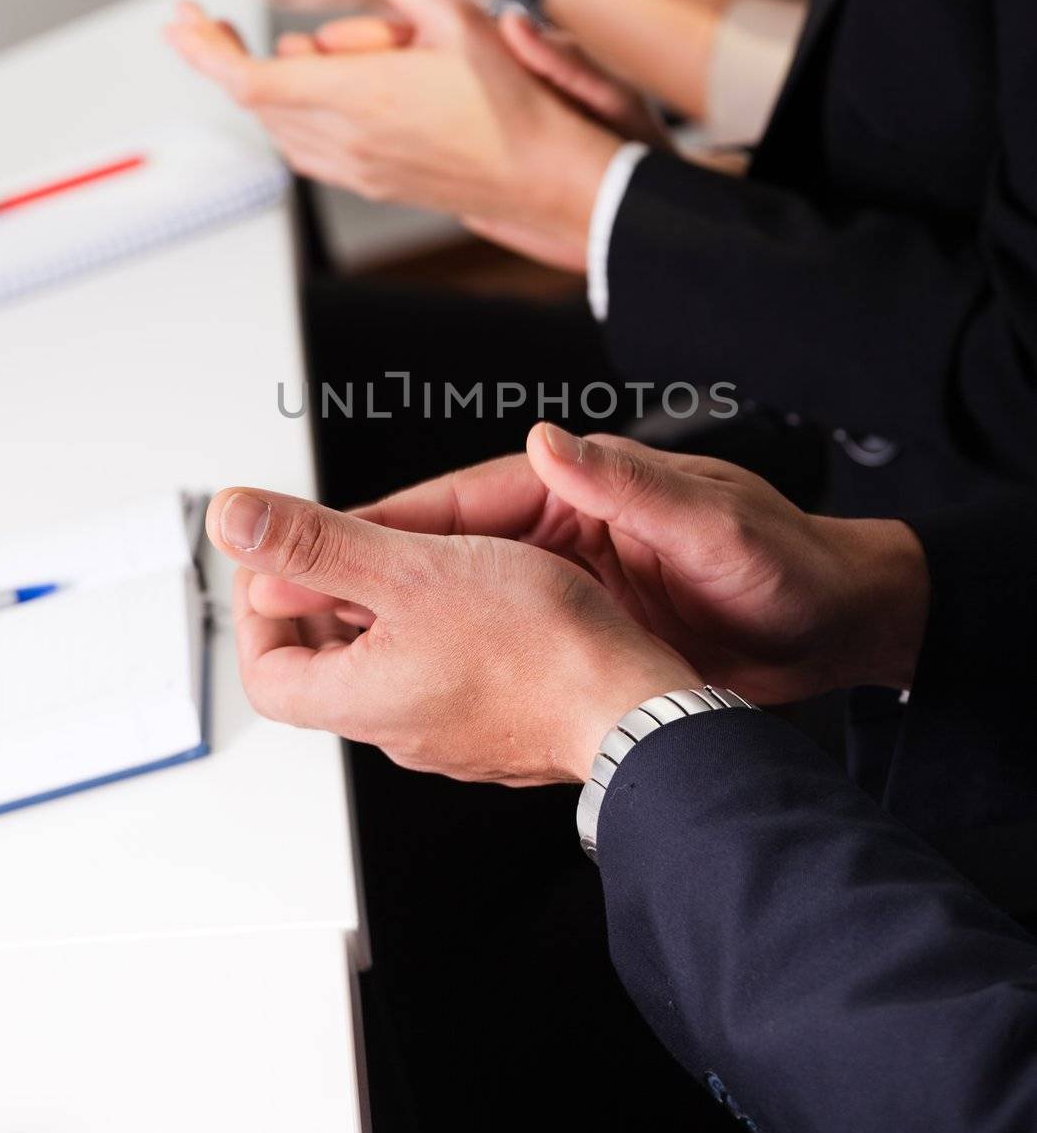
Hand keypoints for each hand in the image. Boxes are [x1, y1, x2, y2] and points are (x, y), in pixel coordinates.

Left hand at [165, 0, 625, 270]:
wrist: (542, 175)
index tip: (181, 18)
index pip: (247, 76)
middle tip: (206, 22)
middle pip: (254, 98)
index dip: (202, 49)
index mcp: (356, 95)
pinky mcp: (370, 184)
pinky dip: (289, 117)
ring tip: (275, 48)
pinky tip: (308, 91)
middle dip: (222, 56)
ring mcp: (355, 168)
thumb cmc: (511, 101)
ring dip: (261, 87)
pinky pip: (306, 150)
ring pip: (277, 127)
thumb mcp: (452, 15)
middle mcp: (345, 139)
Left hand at [205, 485, 700, 783]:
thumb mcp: (408, 568)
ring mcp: (450, 731)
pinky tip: (475, 593)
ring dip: (385, 609)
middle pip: (326, 666)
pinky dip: (438, 629)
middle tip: (336, 550)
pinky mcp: (496, 724)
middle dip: (322, 600)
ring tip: (410, 558)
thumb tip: (236, 520)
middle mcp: (399, 727)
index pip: (267, 672)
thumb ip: (316, 543)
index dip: (260, 612)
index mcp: (359, 697)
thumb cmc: (538, 649)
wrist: (631, 703)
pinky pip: (444, 673)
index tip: (273, 564)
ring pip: (390, 664)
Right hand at [356, 424, 931, 704]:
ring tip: (334, 657)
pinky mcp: (584, 635)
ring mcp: (570, 588)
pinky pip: (496, 646)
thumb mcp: (711, 523)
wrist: (837, 627)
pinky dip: (450, 662)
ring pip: (457, 605)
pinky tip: (417, 689)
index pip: (458, 500)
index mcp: (580, 492)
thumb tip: (552, 443)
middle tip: (295, 607)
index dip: (386, 522)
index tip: (320, 542)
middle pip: (439, 553)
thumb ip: (630, 484)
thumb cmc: (788, 563)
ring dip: (400, 625)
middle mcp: (564, 535)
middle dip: (369, 579)